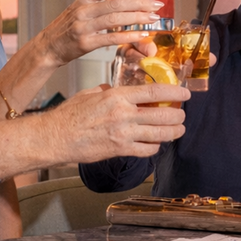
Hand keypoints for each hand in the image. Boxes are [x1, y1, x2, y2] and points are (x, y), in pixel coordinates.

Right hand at [35, 0, 165, 66]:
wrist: (48, 47)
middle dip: (140, 3)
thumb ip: (100, 5)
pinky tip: (141, 35)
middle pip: (117, 3)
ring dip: (137, 19)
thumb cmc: (67, 29)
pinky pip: (111, 39)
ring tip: (152, 19)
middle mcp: (83, 11)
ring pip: (116, 20)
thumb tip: (127, 1)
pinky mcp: (85, 43)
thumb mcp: (80, 11)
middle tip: (156, 5)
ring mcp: (83, 27)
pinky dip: (128, 36)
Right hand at [45, 83, 187, 163]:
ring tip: (178, 129)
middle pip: (163, 114)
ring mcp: (123, 134)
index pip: (154, 91)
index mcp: (117, 96)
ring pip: (160, 133)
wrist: (56, 137)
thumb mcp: (90, 94)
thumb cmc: (69, 115)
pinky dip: (155, 147)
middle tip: (181, 114)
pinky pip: (147, 150)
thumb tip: (118, 90)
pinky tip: (155, 143)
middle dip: (178, 115)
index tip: (185, 93)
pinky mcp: (120, 150)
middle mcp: (123, 114)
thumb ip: (108, 91)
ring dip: (173, 132)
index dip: (174, 91)